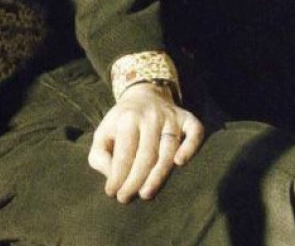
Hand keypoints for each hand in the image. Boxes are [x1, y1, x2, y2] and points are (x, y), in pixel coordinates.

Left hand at [87, 82, 204, 202]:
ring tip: (146, 193)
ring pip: (169, 149)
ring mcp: (171, 117)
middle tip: (126, 198)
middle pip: (147, 154)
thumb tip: (111, 176)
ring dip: (159, 174)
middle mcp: (150, 116)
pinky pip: (195, 132)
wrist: (145, 96)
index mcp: (127, 118)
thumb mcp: (102, 134)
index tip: (112, 193)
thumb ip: (99, 155)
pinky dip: (190, 147)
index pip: (125, 152)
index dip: (118, 175)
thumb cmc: (122, 124)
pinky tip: (180, 163)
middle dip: (136, 180)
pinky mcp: (187, 119)